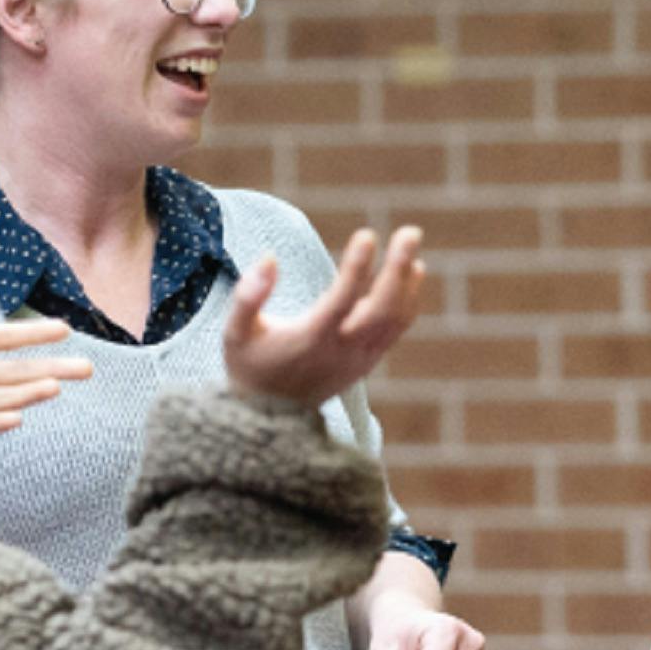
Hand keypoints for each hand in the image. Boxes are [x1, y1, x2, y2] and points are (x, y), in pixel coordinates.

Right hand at [224, 226, 423, 406]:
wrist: (269, 418)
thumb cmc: (250, 364)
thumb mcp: (236, 332)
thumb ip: (247, 296)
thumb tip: (269, 257)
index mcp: (310, 340)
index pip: (341, 301)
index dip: (356, 268)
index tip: (367, 235)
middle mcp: (342, 351)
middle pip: (382, 309)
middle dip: (398, 268)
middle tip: (410, 231)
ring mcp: (359, 358)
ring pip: (395, 318)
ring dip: (407, 280)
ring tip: (409, 242)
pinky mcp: (367, 361)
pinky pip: (396, 328)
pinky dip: (408, 299)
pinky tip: (414, 271)